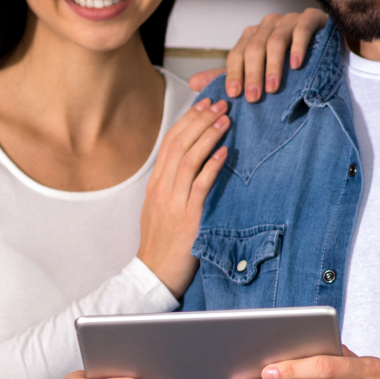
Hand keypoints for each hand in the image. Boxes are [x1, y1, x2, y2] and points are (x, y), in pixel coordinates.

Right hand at [135, 97, 228, 295]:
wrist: (154, 274)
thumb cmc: (161, 243)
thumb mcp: (160, 208)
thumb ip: (172, 186)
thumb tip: (190, 165)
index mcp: (155, 184)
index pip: (170, 142)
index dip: (188, 120)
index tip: (204, 104)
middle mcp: (162, 188)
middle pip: (179, 144)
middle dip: (200, 120)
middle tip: (220, 104)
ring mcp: (173, 202)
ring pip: (188, 159)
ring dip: (208, 136)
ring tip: (225, 120)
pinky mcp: (186, 217)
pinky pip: (200, 186)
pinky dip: (212, 167)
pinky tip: (224, 153)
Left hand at [186, 8, 325, 101]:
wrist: (325, 49)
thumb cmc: (288, 63)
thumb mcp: (257, 71)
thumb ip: (228, 76)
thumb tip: (192, 83)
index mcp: (252, 36)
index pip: (236, 54)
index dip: (233, 74)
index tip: (234, 95)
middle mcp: (267, 25)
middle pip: (254, 48)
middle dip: (252, 74)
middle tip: (253, 98)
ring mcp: (289, 19)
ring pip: (275, 41)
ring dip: (273, 66)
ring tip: (273, 88)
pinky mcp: (310, 18)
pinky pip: (302, 30)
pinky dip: (299, 47)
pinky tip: (297, 65)